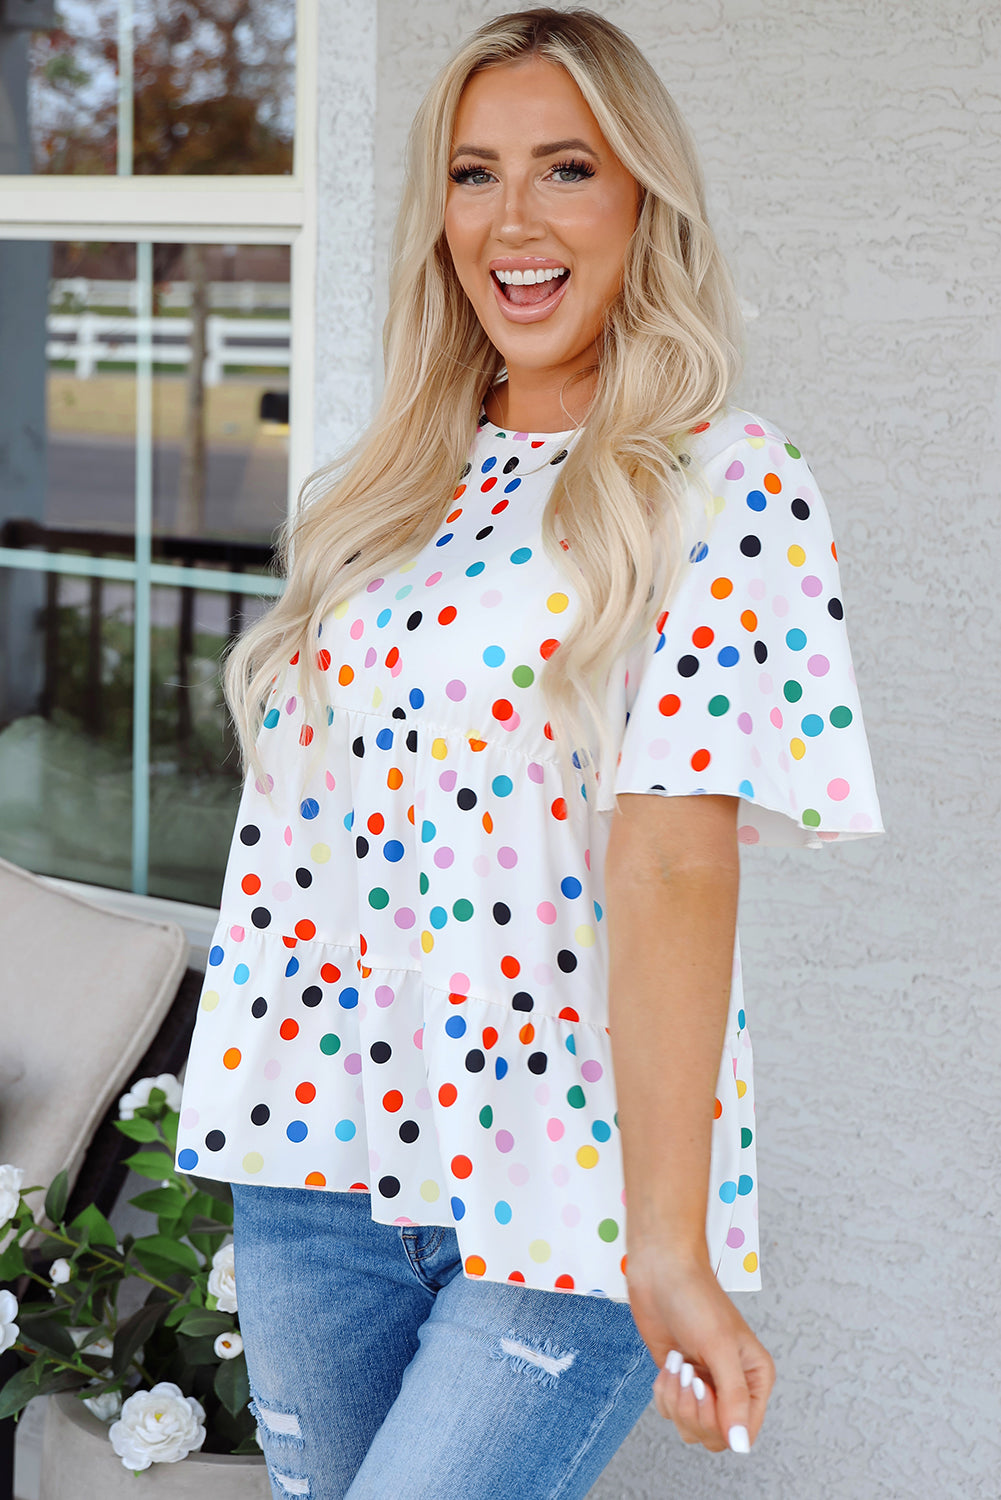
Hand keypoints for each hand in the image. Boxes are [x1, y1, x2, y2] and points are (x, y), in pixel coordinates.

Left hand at [627, 1248, 774, 1453]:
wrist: (660, 1273)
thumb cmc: (695, 1298)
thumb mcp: (719, 1347)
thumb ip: (733, 1399)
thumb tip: (741, 1445)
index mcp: (755, 1379)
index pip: (744, 1431)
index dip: (720, 1420)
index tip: (706, 1387)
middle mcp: (732, 1387)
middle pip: (716, 1436)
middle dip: (695, 1410)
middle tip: (690, 1374)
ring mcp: (704, 1385)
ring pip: (691, 1428)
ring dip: (677, 1401)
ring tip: (678, 1365)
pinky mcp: (680, 1381)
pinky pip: (671, 1411)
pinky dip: (664, 1393)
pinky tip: (669, 1363)